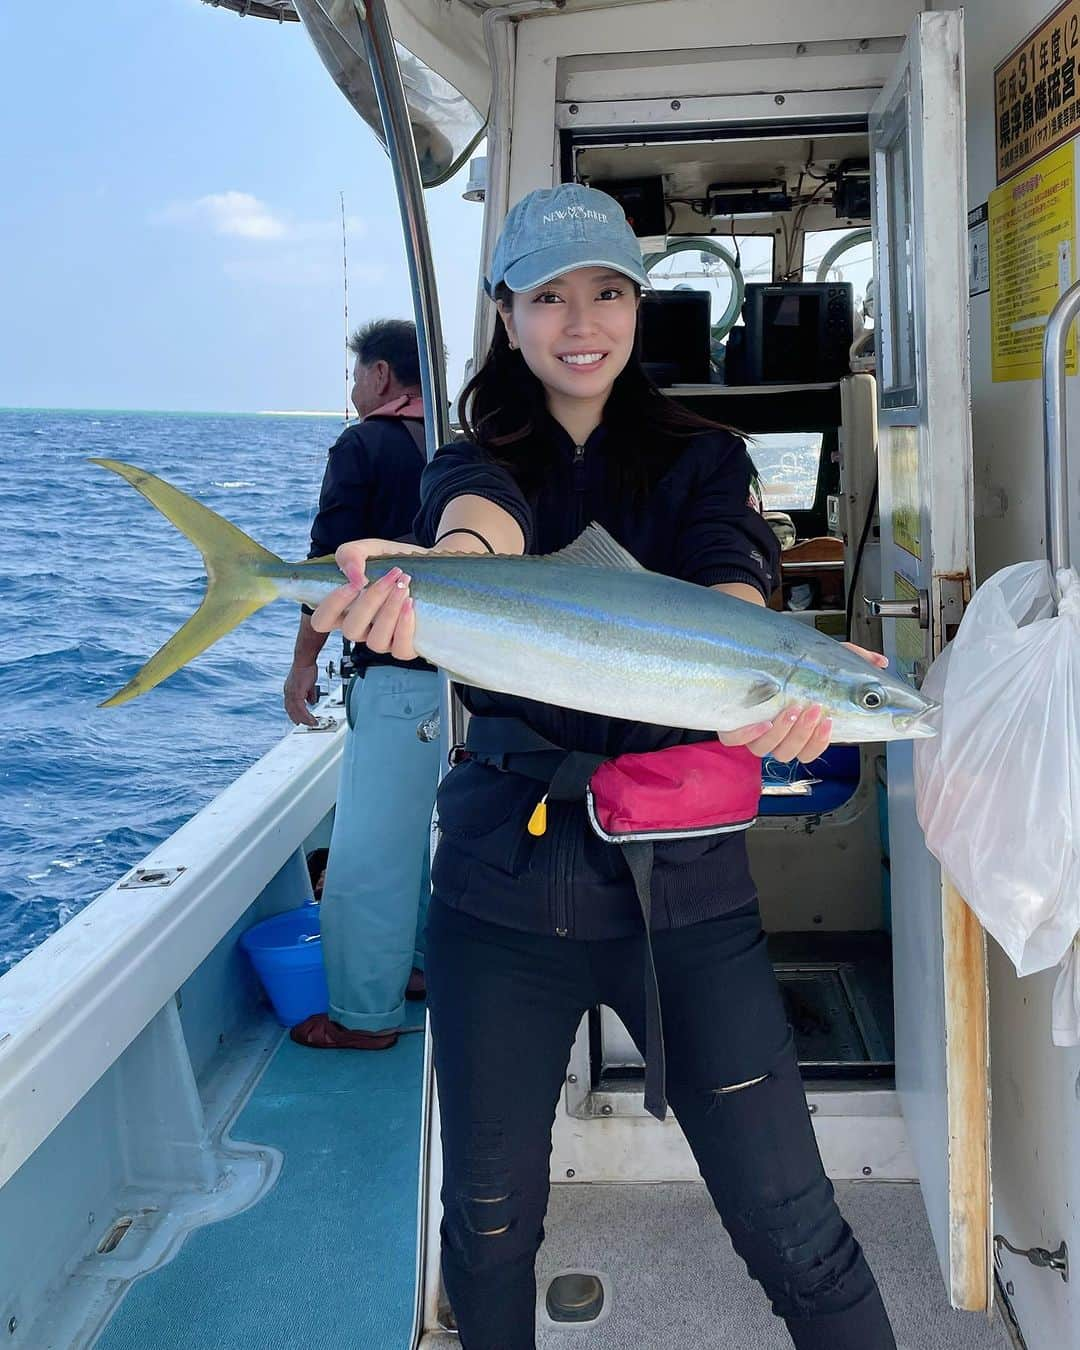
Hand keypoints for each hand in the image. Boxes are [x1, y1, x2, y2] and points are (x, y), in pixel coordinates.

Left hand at [284, 661, 319, 726]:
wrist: (305, 660)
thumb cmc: (307, 668)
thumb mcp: (309, 684)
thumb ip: (309, 694)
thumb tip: (312, 701)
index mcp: (290, 690)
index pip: (290, 706)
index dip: (294, 713)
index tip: (299, 719)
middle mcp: (288, 693)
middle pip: (291, 711)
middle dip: (298, 719)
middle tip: (305, 725)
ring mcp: (291, 693)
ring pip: (296, 712)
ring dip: (304, 719)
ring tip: (312, 723)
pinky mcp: (296, 693)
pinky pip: (301, 709)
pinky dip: (306, 716)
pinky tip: (311, 718)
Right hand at [310, 544, 418, 662]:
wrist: (432, 567)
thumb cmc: (394, 561)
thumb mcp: (370, 549)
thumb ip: (352, 555)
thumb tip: (355, 577)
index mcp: (345, 610)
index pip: (321, 621)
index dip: (332, 606)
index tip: (355, 583)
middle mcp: (361, 629)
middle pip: (351, 630)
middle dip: (371, 601)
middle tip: (392, 575)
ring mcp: (382, 641)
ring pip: (376, 642)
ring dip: (389, 612)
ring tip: (404, 586)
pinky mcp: (405, 647)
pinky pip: (400, 650)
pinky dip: (405, 627)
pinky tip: (411, 604)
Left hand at [717, 647, 887, 762]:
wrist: (754, 650)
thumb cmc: (789, 662)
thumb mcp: (823, 659)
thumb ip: (852, 660)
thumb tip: (880, 662)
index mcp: (795, 729)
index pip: (810, 750)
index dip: (819, 742)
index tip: (829, 722)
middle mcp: (773, 736)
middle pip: (789, 752)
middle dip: (802, 734)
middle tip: (812, 709)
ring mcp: (751, 732)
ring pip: (765, 749)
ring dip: (781, 732)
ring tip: (791, 709)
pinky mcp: (730, 725)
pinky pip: (735, 740)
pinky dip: (748, 733)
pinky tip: (761, 720)